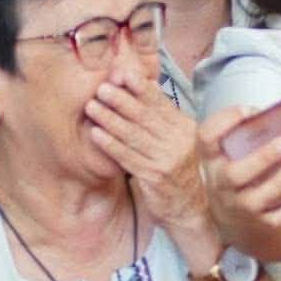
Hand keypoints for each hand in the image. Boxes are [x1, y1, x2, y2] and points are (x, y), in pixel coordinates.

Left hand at [85, 67, 214, 238]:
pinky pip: (127, 157)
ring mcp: (167, 159)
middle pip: (145, 116)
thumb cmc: (178, 168)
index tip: (121, 73)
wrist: (188, 207)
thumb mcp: (178, 138)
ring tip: (92, 107)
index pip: (160, 102)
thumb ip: (163, 114)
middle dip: (121, 100)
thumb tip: (148, 84)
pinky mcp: (154, 176)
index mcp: (184, 127)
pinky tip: (96, 134)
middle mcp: (179, 140)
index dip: (140, 87)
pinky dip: (110, 144)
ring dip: (110, 119)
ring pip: (133, 134)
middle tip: (101, 88)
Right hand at [197, 105, 280, 245]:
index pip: (206, 138)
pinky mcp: (255, 221)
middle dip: (261, 159)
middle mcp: (220, 183)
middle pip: (233, 175)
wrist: (230, 211)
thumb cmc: (238, 169)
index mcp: (212, 158)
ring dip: (278, 183)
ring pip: (253, 200)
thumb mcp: (233, 149)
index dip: (224, 122)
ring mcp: (236, 204)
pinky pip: (272, 219)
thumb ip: (250, 131)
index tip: (247, 112)